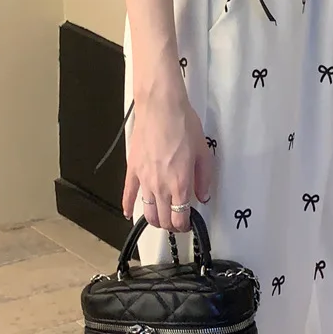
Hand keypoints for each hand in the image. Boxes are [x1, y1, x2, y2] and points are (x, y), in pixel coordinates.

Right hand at [122, 80, 211, 231]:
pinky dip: (128, 206)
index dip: (184, 226)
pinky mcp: (133, 170)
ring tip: (161, 218)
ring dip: (155, 219)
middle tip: (176, 221)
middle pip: (163, 219)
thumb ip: (204, 179)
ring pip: (147, 212)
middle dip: (171, 225)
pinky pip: (128, 194)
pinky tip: (129, 213)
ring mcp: (144, 180)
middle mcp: (161, 186)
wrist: (161, 107)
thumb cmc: (182, 125)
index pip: (180, 218)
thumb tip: (202, 196)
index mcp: (180, 184)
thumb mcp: (203, 153)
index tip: (187, 223)